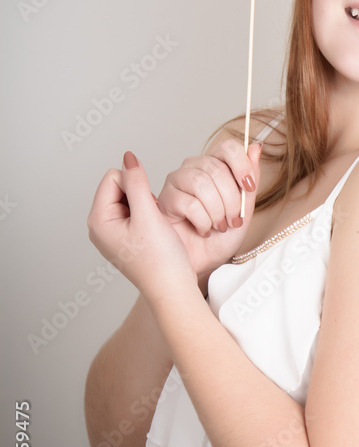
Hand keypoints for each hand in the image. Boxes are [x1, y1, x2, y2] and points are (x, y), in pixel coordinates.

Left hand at [87, 151, 198, 301]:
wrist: (173, 289)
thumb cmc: (160, 260)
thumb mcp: (148, 215)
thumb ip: (137, 183)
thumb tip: (128, 157)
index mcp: (98, 220)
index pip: (114, 177)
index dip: (137, 186)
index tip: (147, 210)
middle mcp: (101, 226)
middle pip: (121, 186)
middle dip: (141, 196)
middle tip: (151, 222)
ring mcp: (113, 232)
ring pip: (132, 198)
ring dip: (147, 207)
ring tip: (154, 230)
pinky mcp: (126, 237)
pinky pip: (137, 211)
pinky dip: (149, 216)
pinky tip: (156, 234)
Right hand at [156, 139, 262, 283]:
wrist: (206, 262)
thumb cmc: (222, 237)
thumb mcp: (245, 208)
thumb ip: (250, 178)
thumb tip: (257, 147)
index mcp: (216, 165)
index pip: (227, 148)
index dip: (241, 165)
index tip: (249, 187)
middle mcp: (194, 167)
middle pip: (216, 168)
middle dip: (231, 200)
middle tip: (233, 220)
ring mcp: (177, 180)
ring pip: (201, 183)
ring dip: (216, 211)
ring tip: (218, 226)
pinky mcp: (166, 199)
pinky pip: (189, 203)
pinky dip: (202, 222)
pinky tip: (203, 230)